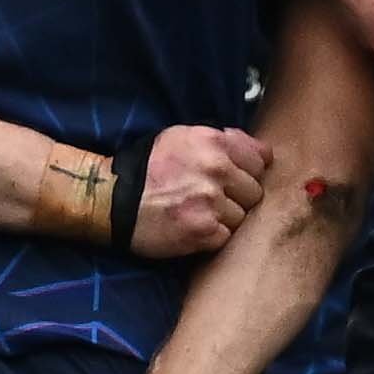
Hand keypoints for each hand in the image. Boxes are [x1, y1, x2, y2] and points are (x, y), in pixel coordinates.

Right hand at [131, 127, 267, 257]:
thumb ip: (221, 140)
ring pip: (243, 217)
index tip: (235, 179)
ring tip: (200, 213)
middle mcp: (216, 169)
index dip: (250, 172)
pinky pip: (227, 236)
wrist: (111, 198)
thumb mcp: (182, 137)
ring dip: (226, 219)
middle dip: (239, 197)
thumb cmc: (147, 167)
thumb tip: (259, 150)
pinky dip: (213, 236)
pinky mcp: (203, 231)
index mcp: (214, 142)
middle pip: (256, 192)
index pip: (262, 160)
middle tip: (212, 199)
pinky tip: (193, 227)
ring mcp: (211, 201)